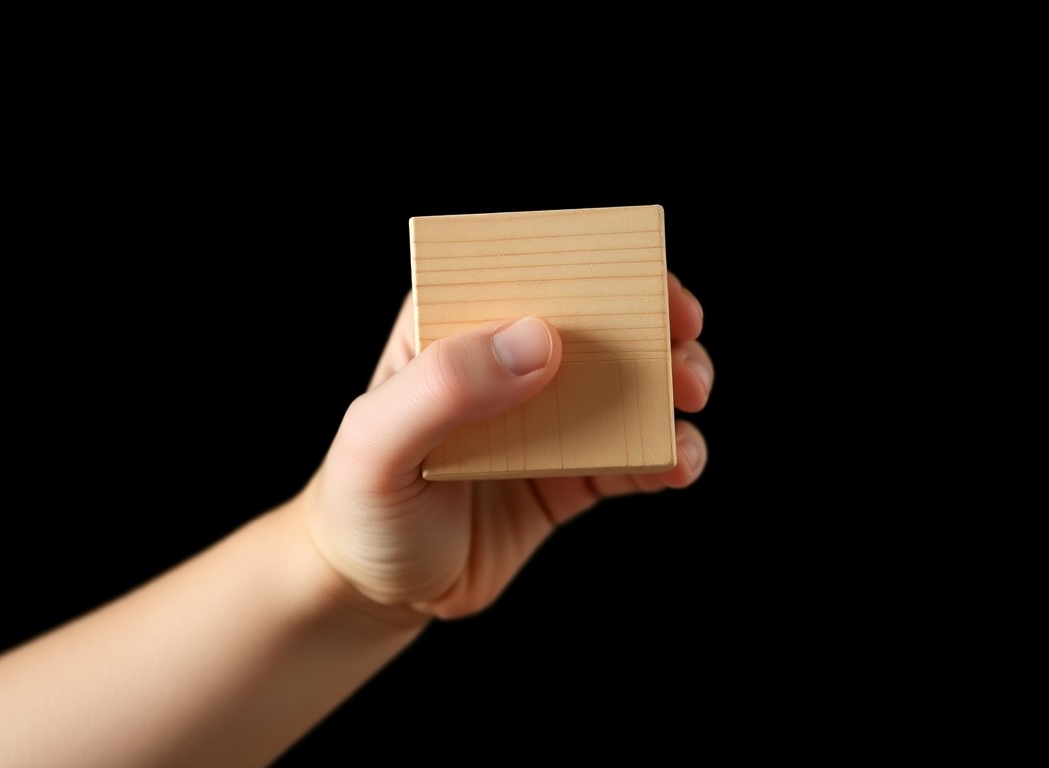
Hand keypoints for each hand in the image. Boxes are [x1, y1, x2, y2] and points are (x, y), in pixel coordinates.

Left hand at [302, 275, 710, 619]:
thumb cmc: (360, 508)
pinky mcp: (571, 478)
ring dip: (672, 382)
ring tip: (689, 399)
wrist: (372, 596)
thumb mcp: (377, 444)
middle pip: (596, 320)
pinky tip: (679, 465)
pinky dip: (668, 455)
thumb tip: (540, 338)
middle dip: (653, 322)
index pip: (528, 271)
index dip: (596, 267)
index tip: (647, 285)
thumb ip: (445, 388)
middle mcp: (505, 365)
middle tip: (683, 347)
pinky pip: (633, 457)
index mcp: (452, 329)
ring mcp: (545, 421)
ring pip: (628, 384)